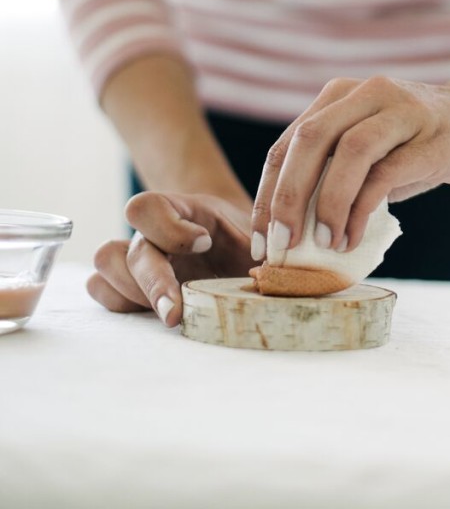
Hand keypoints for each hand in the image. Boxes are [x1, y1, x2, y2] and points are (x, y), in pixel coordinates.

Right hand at [87, 192, 254, 326]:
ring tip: (172, 313)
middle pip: (124, 247)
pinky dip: (122, 303)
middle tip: (177, 310)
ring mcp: (137, 257)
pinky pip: (102, 289)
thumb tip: (277, 268)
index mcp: (181, 209)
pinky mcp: (130, 284)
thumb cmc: (249, 236)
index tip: (205, 242)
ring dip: (133, 293)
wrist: (238, 243)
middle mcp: (152, 232)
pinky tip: (156, 313)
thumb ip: (264, 244)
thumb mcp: (259, 232)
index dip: (169, 227)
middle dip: (151, 281)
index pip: (147, 206)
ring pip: (105, 264)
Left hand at [251, 76, 449, 258]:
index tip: (262, 240)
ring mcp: (403, 111)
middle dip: (288, 197)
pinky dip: (364, 207)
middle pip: (311, 140)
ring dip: (328, 202)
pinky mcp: (435, 137)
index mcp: (340, 96)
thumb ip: (335, 176)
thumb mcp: (371, 153)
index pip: (289, 144)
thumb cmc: (420, 145)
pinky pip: (389, 170)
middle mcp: (367, 94)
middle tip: (282, 245)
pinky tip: (354, 236)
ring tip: (323, 244)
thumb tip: (295, 233)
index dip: (268, 193)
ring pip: (349, 150)